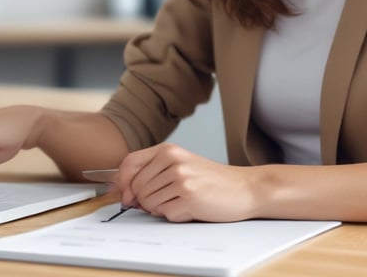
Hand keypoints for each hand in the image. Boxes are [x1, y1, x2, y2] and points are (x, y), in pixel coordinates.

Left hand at [117, 143, 256, 222]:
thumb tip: (124, 191)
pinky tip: (190, 207)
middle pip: (137, 188)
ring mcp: (181, 179)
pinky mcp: (189, 197)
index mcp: (169, 150)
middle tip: (166, 199)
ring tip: (181, 201)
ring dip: (161, 208)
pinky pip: (165, 214)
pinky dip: (175, 215)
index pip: (129, 163)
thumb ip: (153, 172)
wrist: (243, 188)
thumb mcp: (182, 165)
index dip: (123, 182)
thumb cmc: (212, 180)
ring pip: (148, 203)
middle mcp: (173, 161)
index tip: (126, 194)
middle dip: (145, 201)